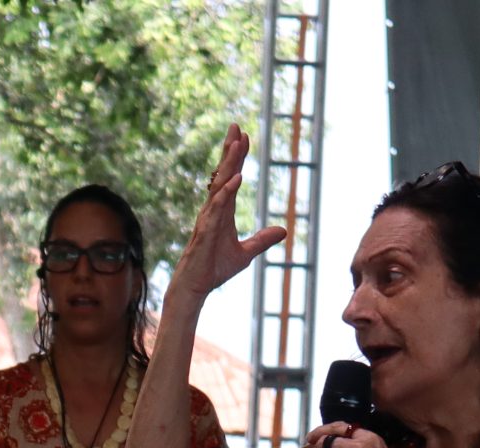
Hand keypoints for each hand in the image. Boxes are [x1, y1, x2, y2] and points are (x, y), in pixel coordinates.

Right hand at [169, 126, 286, 304]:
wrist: (196, 287)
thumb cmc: (214, 268)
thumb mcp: (245, 253)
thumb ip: (262, 240)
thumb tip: (283, 231)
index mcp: (222, 211)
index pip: (231, 178)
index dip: (237, 158)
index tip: (244, 136)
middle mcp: (213, 210)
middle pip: (223, 174)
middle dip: (230, 150)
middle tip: (236, 126)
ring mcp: (208, 219)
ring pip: (219, 186)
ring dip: (229, 165)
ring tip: (237, 145)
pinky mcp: (205, 231)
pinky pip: (217, 208)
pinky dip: (226, 193)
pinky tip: (236, 179)